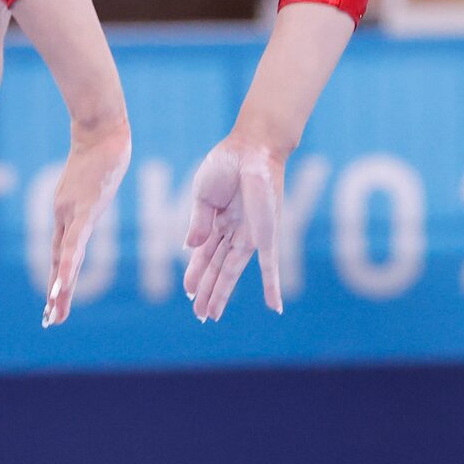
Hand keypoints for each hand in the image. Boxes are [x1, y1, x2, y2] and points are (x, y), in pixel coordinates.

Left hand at [44, 117, 130, 327]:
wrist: (102, 131)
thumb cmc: (98, 151)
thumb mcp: (89, 178)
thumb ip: (87, 193)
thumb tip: (91, 198)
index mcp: (66, 213)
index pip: (59, 253)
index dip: (56, 280)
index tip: (51, 305)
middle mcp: (65, 217)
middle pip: (58, 261)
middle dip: (56, 294)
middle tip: (49, 322)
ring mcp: (72, 213)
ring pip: (64, 257)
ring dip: (59, 288)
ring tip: (53, 314)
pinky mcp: (83, 209)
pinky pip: (75, 243)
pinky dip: (67, 266)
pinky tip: (62, 284)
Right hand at [182, 136, 286, 321]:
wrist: (251, 148)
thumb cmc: (226, 164)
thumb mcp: (202, 194)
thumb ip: (197, 221)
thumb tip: (188, 248)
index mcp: (215, 220)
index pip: (203, 253)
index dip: (195, 273)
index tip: (188, 292)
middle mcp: (233, 231)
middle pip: (216, 267)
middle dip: (207, 291)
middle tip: (199, 315)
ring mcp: (250, 235)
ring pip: (232, 271)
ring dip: (222, 293)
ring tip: (211, 315)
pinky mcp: (266, 235)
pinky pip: (270, 265)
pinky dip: (272, 287)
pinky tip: (275, 307)